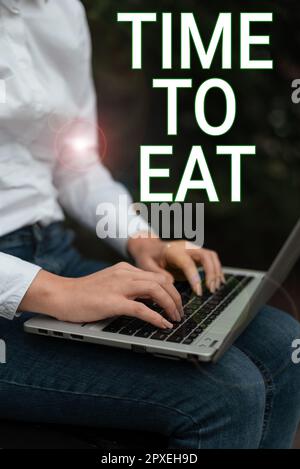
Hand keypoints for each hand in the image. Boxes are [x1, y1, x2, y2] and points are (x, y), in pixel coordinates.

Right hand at [19, 262, 182, 327]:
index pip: (157, 276)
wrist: (61, 295)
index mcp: (125, 269)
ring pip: (156, 291)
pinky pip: (141, 309)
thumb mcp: (109, 284)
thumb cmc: (82, 293)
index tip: (176, 301)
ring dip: (170, 305)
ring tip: (175, 317)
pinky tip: (163, 324)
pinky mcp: (113, 302)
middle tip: (180, 312)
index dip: (171, 289)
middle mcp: (125, 274)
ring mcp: (119, 286)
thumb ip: (127, 287)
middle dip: (175, 297)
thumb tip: (147, 300)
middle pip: (161, 281)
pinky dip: (156, 317)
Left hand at [127, 235, 224, 295]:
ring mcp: (193, 249)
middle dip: (211, 273)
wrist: (149, 247)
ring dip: (216, 272)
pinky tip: (218, 282)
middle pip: (206, 256)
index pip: (188, 263)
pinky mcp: (196, 254)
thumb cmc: (147, 257)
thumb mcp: (146, 266)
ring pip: (211, 256)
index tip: (198, 292)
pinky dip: (217, 270)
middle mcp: (186, 247)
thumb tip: (171, 283)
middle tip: (211, 290)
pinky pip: (211, 259)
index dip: (195, 277)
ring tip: (215, 288)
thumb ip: (158, 274)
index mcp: (173, 251)